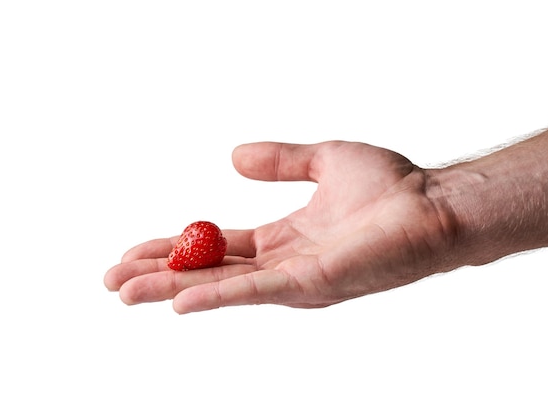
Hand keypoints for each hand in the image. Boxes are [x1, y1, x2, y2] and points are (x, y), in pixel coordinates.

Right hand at [104, 141, 456, 313]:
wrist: (434, 204)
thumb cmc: (392, 185)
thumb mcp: (324, 160)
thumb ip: (280, 160)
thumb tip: (233, 155)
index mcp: (285, 238)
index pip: (217, 247)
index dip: (174, 247)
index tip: (135, 248)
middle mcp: (284, 264)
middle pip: (209, 272)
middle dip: (159, 275)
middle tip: (113, 280)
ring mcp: (296, 279)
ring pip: (221, 286)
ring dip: (171, 288)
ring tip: (123, 291)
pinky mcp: (312, 284)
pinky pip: (255, 292)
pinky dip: (215, 296)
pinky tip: (177, 301)